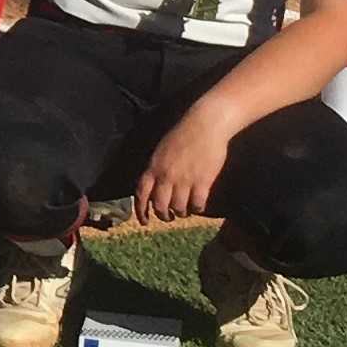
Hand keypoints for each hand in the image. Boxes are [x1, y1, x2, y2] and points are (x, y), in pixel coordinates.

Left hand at [133, 105, 233, 223]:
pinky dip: (197, 208)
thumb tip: (153, 186)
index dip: (141, 210)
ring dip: (181, 213)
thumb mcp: (162, 150)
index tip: (144, 221)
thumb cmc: (184, 134)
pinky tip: (199, 205)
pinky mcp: (202, 181)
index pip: (141, 194)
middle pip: (159, 205)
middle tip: (169, 217)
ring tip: (185, 211)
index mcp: (153, 167)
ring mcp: (184, 179)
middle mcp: (166, 176)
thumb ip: (156, 168)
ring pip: (178, 208)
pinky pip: (197, 204)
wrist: (205, 125)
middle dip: (163, 215)